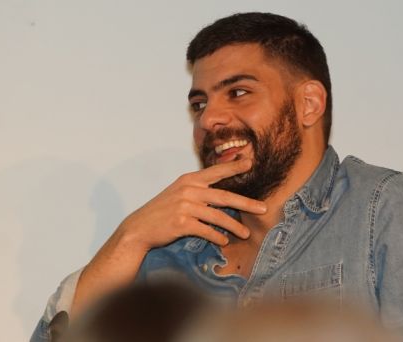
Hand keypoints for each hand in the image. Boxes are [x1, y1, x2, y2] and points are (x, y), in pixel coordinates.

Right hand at [119, 158, 265, 248]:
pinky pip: (206, 231)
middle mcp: (189, 190)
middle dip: (246, 203)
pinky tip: (223, 242)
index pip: (216, 172)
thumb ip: (198, 190)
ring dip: (234, 227)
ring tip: (245, 234)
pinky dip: (217, 237)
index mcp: (189, 180)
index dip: (234, 167)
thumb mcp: (178, 193)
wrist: (139, 228)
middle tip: (263, 208)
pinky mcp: (182, 223)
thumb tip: (223, 194)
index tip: (250, 162)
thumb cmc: (162, 211)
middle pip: (224, 196)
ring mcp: (185, 206)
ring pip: (218, 217)